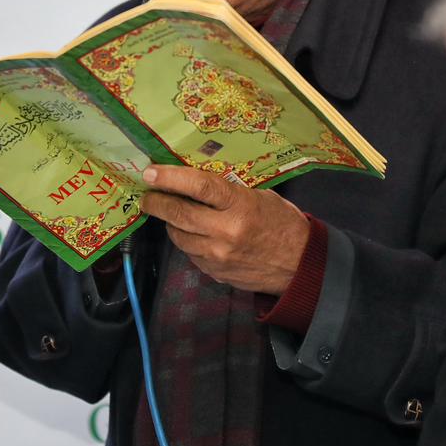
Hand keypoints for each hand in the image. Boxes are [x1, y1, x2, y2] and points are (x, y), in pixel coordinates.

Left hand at [140, 165, 309, 294]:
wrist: (300, 265)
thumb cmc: (283, 223)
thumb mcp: (260, 198)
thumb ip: (229, 192)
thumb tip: (193, 184)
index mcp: (240, 206)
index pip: (199, 186)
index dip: (170, 177)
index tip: (150, 172)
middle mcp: (226, 232)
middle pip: (179, 214)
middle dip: (156, 202)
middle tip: (146, 194)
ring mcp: (218, 256)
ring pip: (178, 236)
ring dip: (170, 223)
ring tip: (170, 213)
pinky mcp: (215, 272)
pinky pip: (190, 253)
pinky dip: (187, 241)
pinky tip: (193, 233)